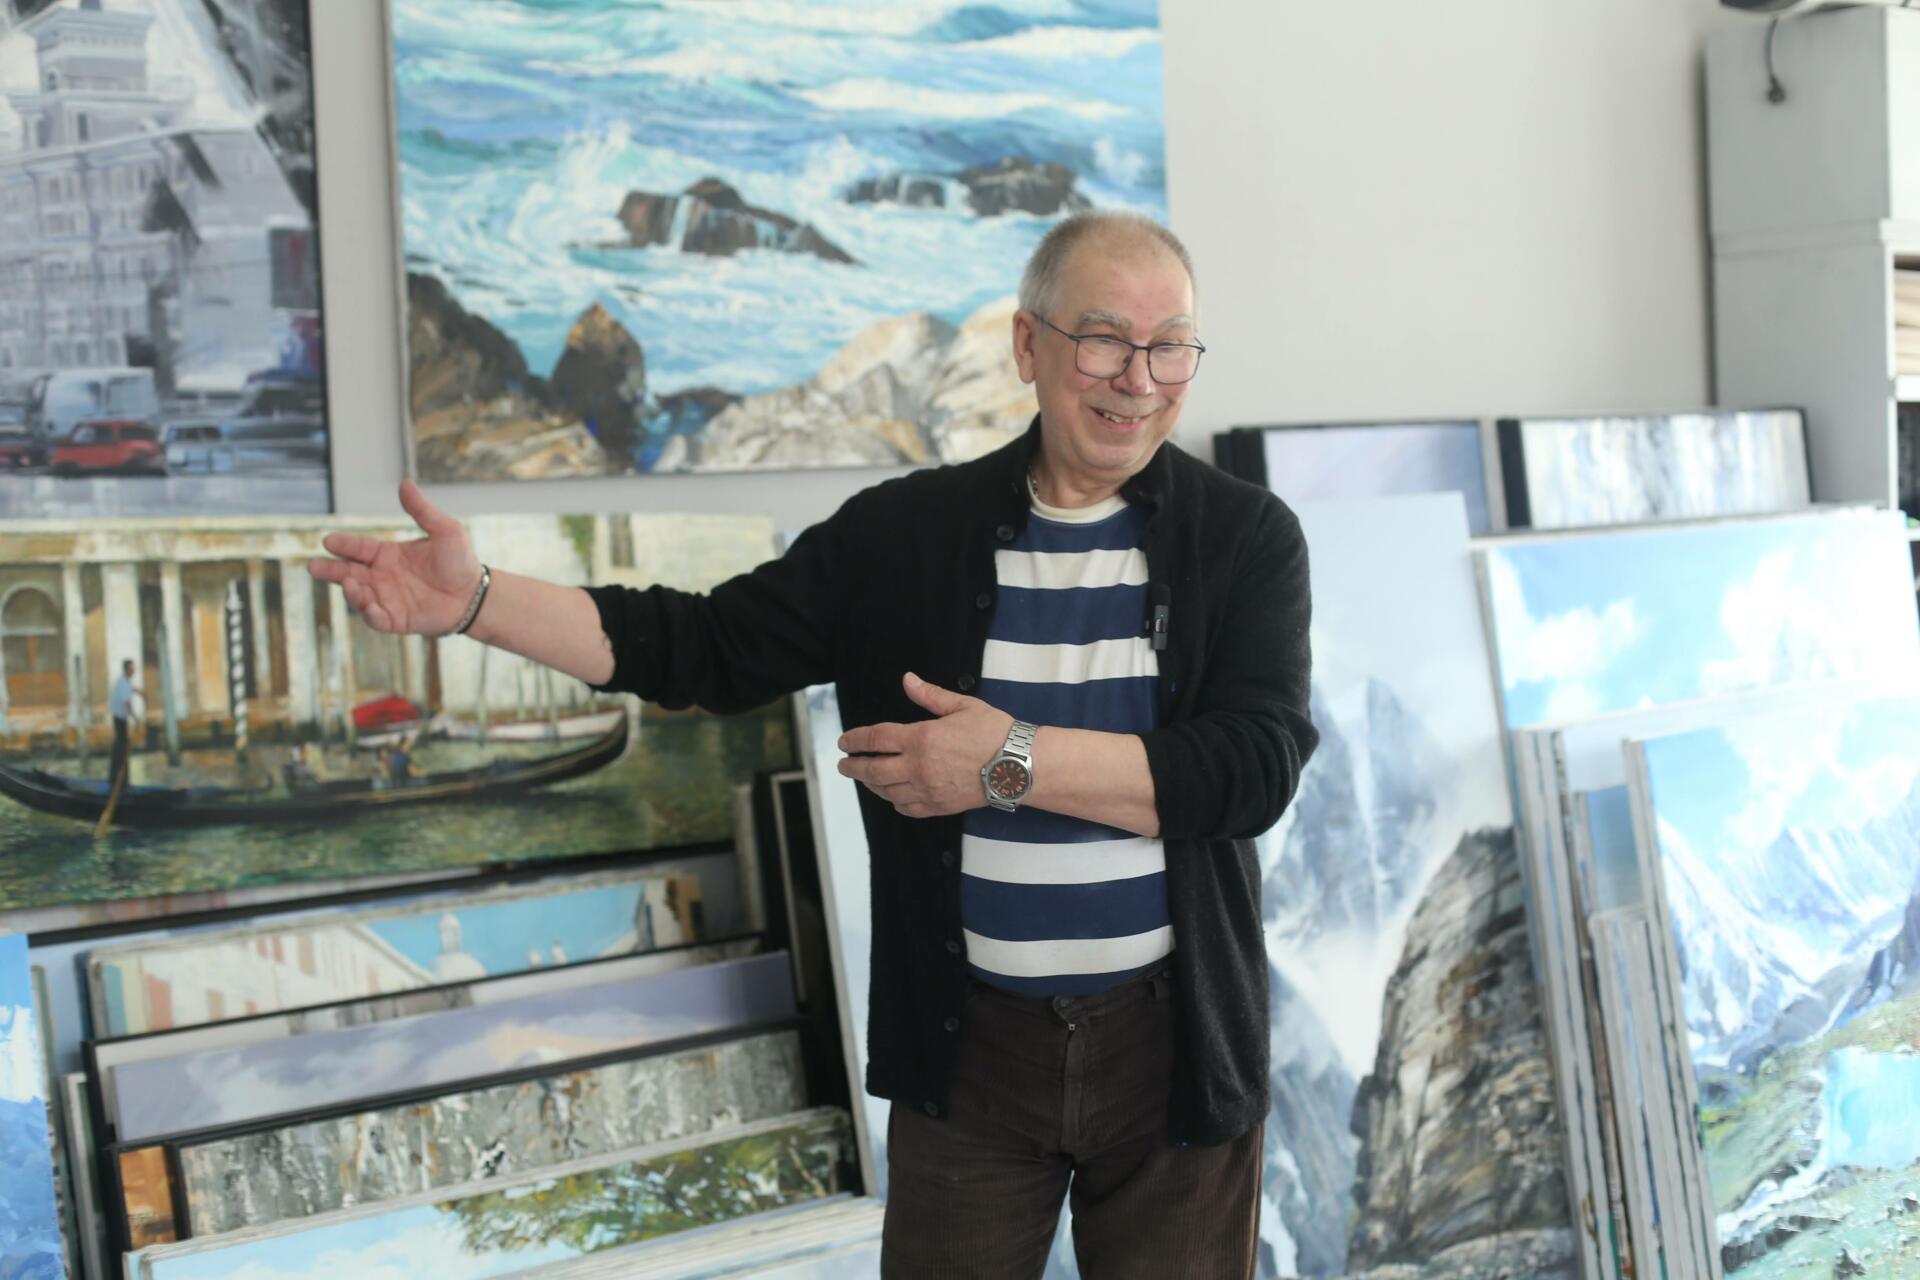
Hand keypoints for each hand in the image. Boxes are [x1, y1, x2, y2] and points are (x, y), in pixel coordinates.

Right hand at [307, 480, 480, 634]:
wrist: (475, 594)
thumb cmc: (460, 561)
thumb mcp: (445, 530)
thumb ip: (423, 510)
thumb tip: (405, 483)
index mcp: (387, 554)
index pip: (359, 548)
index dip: (344, 544)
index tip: (329, 541)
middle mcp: (381, 576)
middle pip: (347, 572)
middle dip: (329, 570)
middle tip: (312, 567)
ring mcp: (387, 598)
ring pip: (358, 596)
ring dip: (350, 591)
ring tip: (350, 584)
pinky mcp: (397, 619)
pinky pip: (378, 619)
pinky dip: (371, 615)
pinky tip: (371, 607)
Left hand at [837, 673, 1013, 818]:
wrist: (1018, 765)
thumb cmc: (994, 732)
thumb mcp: (961, 705)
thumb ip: (929, 695)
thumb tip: (907, 680)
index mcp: (921, 738)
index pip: (875, 739)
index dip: (855, 740)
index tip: (844, 742)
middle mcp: (918, 767)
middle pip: (873, 770)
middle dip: (853, 767)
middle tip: (843, 764)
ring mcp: (928, 789)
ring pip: (887, 791)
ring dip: (871, 784)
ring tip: (865, 778)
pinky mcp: (940, 806)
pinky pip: (908, 808)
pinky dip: (894, 802)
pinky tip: (892, 796)